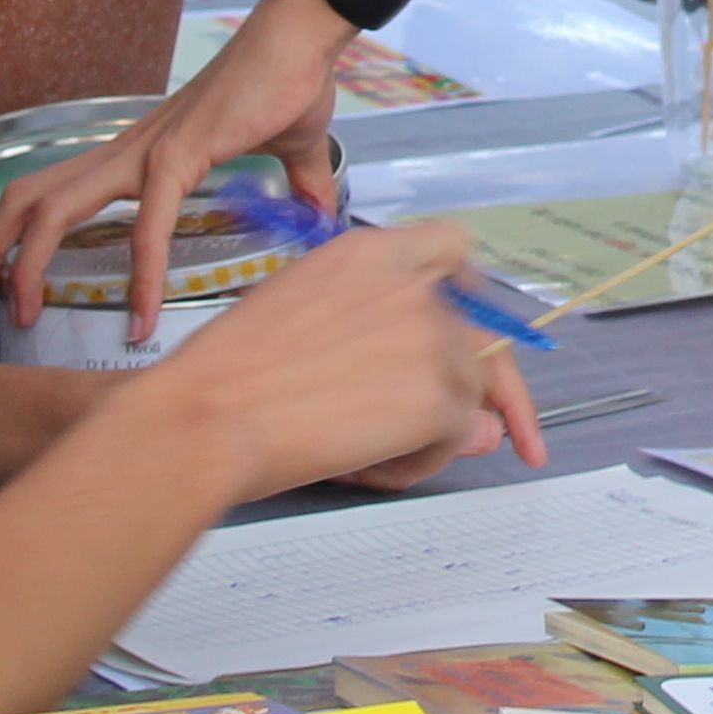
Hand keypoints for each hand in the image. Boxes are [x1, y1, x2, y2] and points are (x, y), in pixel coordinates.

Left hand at [0, 0, 353, 338]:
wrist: (305, 32)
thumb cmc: (292, 79)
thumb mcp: (292, 149)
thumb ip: (300, 185)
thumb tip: (324, 215)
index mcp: (141, 153)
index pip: (56, 192)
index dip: (21, 236)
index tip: (18, 288)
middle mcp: (129, 152)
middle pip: (28, 196)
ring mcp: (147, 152)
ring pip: (54, 205)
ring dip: (26, 262)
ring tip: (23, 315)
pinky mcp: (179, 155)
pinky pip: (147, 225)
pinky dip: (142, 275)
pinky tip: (144, 317)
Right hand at [142, 219, 546, 497]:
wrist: (209, 415)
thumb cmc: (231, 375)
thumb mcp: (307, 330)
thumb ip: (387, 351)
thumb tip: (474, 415)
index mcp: (372, 252)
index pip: (453, 248)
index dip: (466, 294)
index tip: (466, 331)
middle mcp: (414, 284)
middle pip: (483, 332)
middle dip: (490, 387)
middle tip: (504, 434)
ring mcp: (432, 337)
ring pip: (469, 392)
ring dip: (431, 431)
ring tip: (364, 452)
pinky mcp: (439, 395)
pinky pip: (457, 437)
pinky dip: (420, 461)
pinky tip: (367, 465)